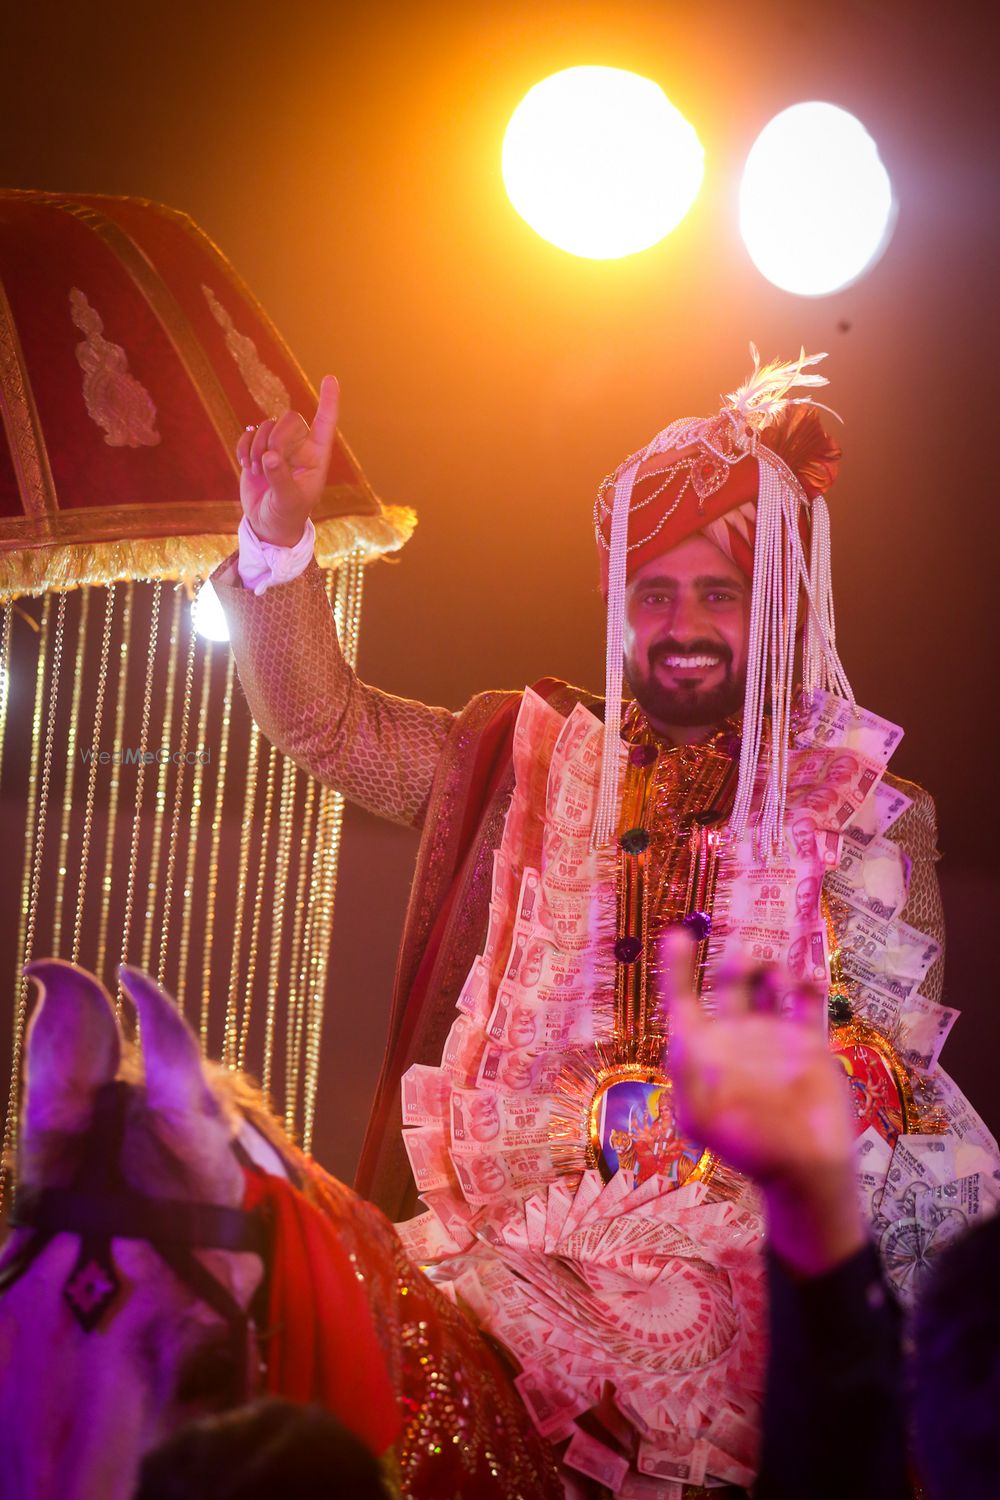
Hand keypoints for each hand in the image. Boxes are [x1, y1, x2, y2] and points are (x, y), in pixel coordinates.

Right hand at [236, 375, 339, 546]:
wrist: (267, 524)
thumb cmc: (286, 515)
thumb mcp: (288, 501)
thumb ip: (280, 479)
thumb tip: (270, 456)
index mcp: (317, 457)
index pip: (326, 423)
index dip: (328, 401)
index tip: (331, 379)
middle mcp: (300, 447)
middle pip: (290, 419)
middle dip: (276, 437)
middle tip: (267, 462)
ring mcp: (278, 447)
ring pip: (267, 424)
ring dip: (257, 446)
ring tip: (256, 470)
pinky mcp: (257, 449)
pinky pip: (249, 432)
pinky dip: (243, 447)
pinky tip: (245, 466)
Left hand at [660, 928, 864, 1275]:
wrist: (803, 1167)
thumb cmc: (746, 1143)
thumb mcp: (700, 1112)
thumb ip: (684, 1071)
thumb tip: (680, 1030)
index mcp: (704, 1050)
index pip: (684, 999)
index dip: (678, 967)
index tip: (678, 934)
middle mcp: (737, 1037)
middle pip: (733, 983)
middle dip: (739, 962)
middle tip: (747, 959)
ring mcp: (774, 1038)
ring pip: (769, 985)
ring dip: (771, 969)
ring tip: (778, 981)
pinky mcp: (809, 1043)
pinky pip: (807, 1001)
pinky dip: (805, 984)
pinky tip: (804, 985)